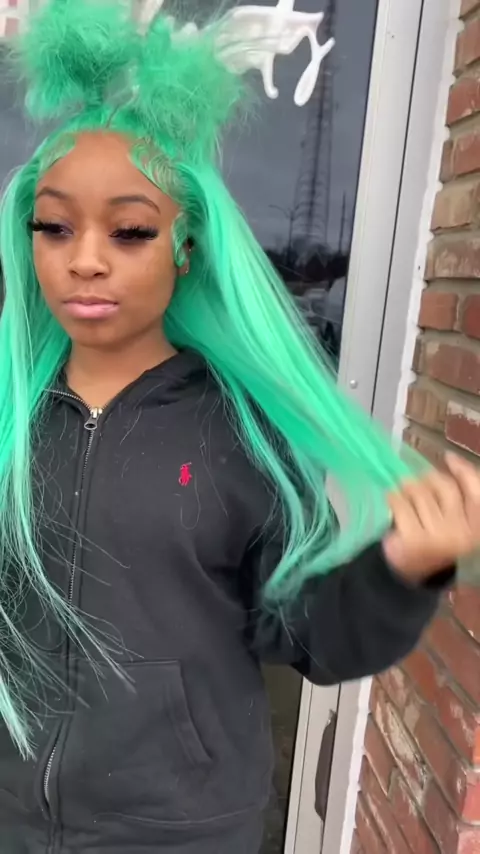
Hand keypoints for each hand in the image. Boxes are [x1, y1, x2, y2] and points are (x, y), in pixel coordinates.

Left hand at [383, 453, 479, 582]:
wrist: (411, 571)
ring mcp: (438, 538)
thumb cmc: (435, 537)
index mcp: (477, 528)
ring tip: (405, 499)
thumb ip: (461, 492)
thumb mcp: (455, 518)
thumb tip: (451, 458)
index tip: (449, 457)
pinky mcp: (413, 540)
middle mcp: (462, 534)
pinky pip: (400, 503)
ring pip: (419, 492)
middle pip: (443, 486)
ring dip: (407, 490)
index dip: (464, 470)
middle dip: (427, 481)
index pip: (476, 491)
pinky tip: (393, 503)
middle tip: (418, 489)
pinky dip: (393, 499)